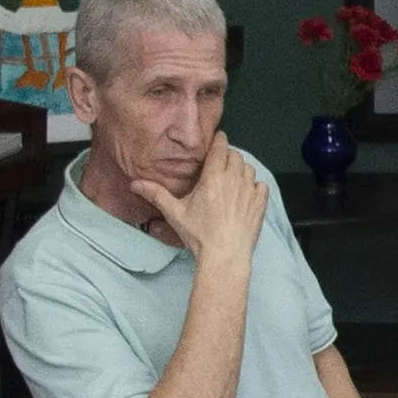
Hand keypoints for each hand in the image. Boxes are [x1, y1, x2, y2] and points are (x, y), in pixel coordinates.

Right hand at [136, 140, 267, 272]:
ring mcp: (249, 192)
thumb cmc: (200, 236)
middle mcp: (234, 180)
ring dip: (241, 169)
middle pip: (236, 155)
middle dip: (228, 156)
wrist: (224, 257)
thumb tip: (136, 184)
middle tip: (219, 164)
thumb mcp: (175, 214)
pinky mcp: (260, 204)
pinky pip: (261, 185)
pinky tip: (246, 194)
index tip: (217, 140)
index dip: (219, 141)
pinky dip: (255, 186)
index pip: (220, 147)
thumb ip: (156, 195)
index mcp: (213, 178)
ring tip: (231, 179)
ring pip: (249, 168)